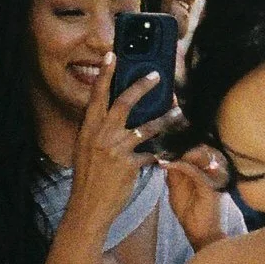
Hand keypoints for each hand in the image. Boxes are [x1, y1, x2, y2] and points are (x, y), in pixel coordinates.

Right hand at [63, 49, 166, 239]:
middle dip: (141, 86)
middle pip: (123, 103)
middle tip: (157, 75)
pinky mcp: (128, 166)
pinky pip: (152, 152)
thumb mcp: (86, 150)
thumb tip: (115, 112)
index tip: (113, 55)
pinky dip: (163, 149)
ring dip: (165, 118)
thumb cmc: (89, 178)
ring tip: (178, 110)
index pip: (96, 96)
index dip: (105, 75)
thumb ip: (99, 130)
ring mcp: (114, 150)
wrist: (88, 208)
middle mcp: (99, 136)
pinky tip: (176, 146)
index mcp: (88, 130)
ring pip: (145, 127)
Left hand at [164, 146, 233, 246]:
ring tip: (164, 151)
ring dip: (181, 152)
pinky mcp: (211, 187)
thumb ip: (173, 171)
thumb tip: (164, 154)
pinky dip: (181, 166)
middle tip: (161, 141)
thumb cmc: (189, 211)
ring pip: (201, 155)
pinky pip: (196, 172)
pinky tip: (168, 164)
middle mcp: (212, 169)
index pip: (195, 146)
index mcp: (204, 167)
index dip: (179, 140)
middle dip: (181, 142)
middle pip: (200, 146)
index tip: (161, 136)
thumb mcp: (175, 187)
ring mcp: (213, 177)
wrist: (199, 232)